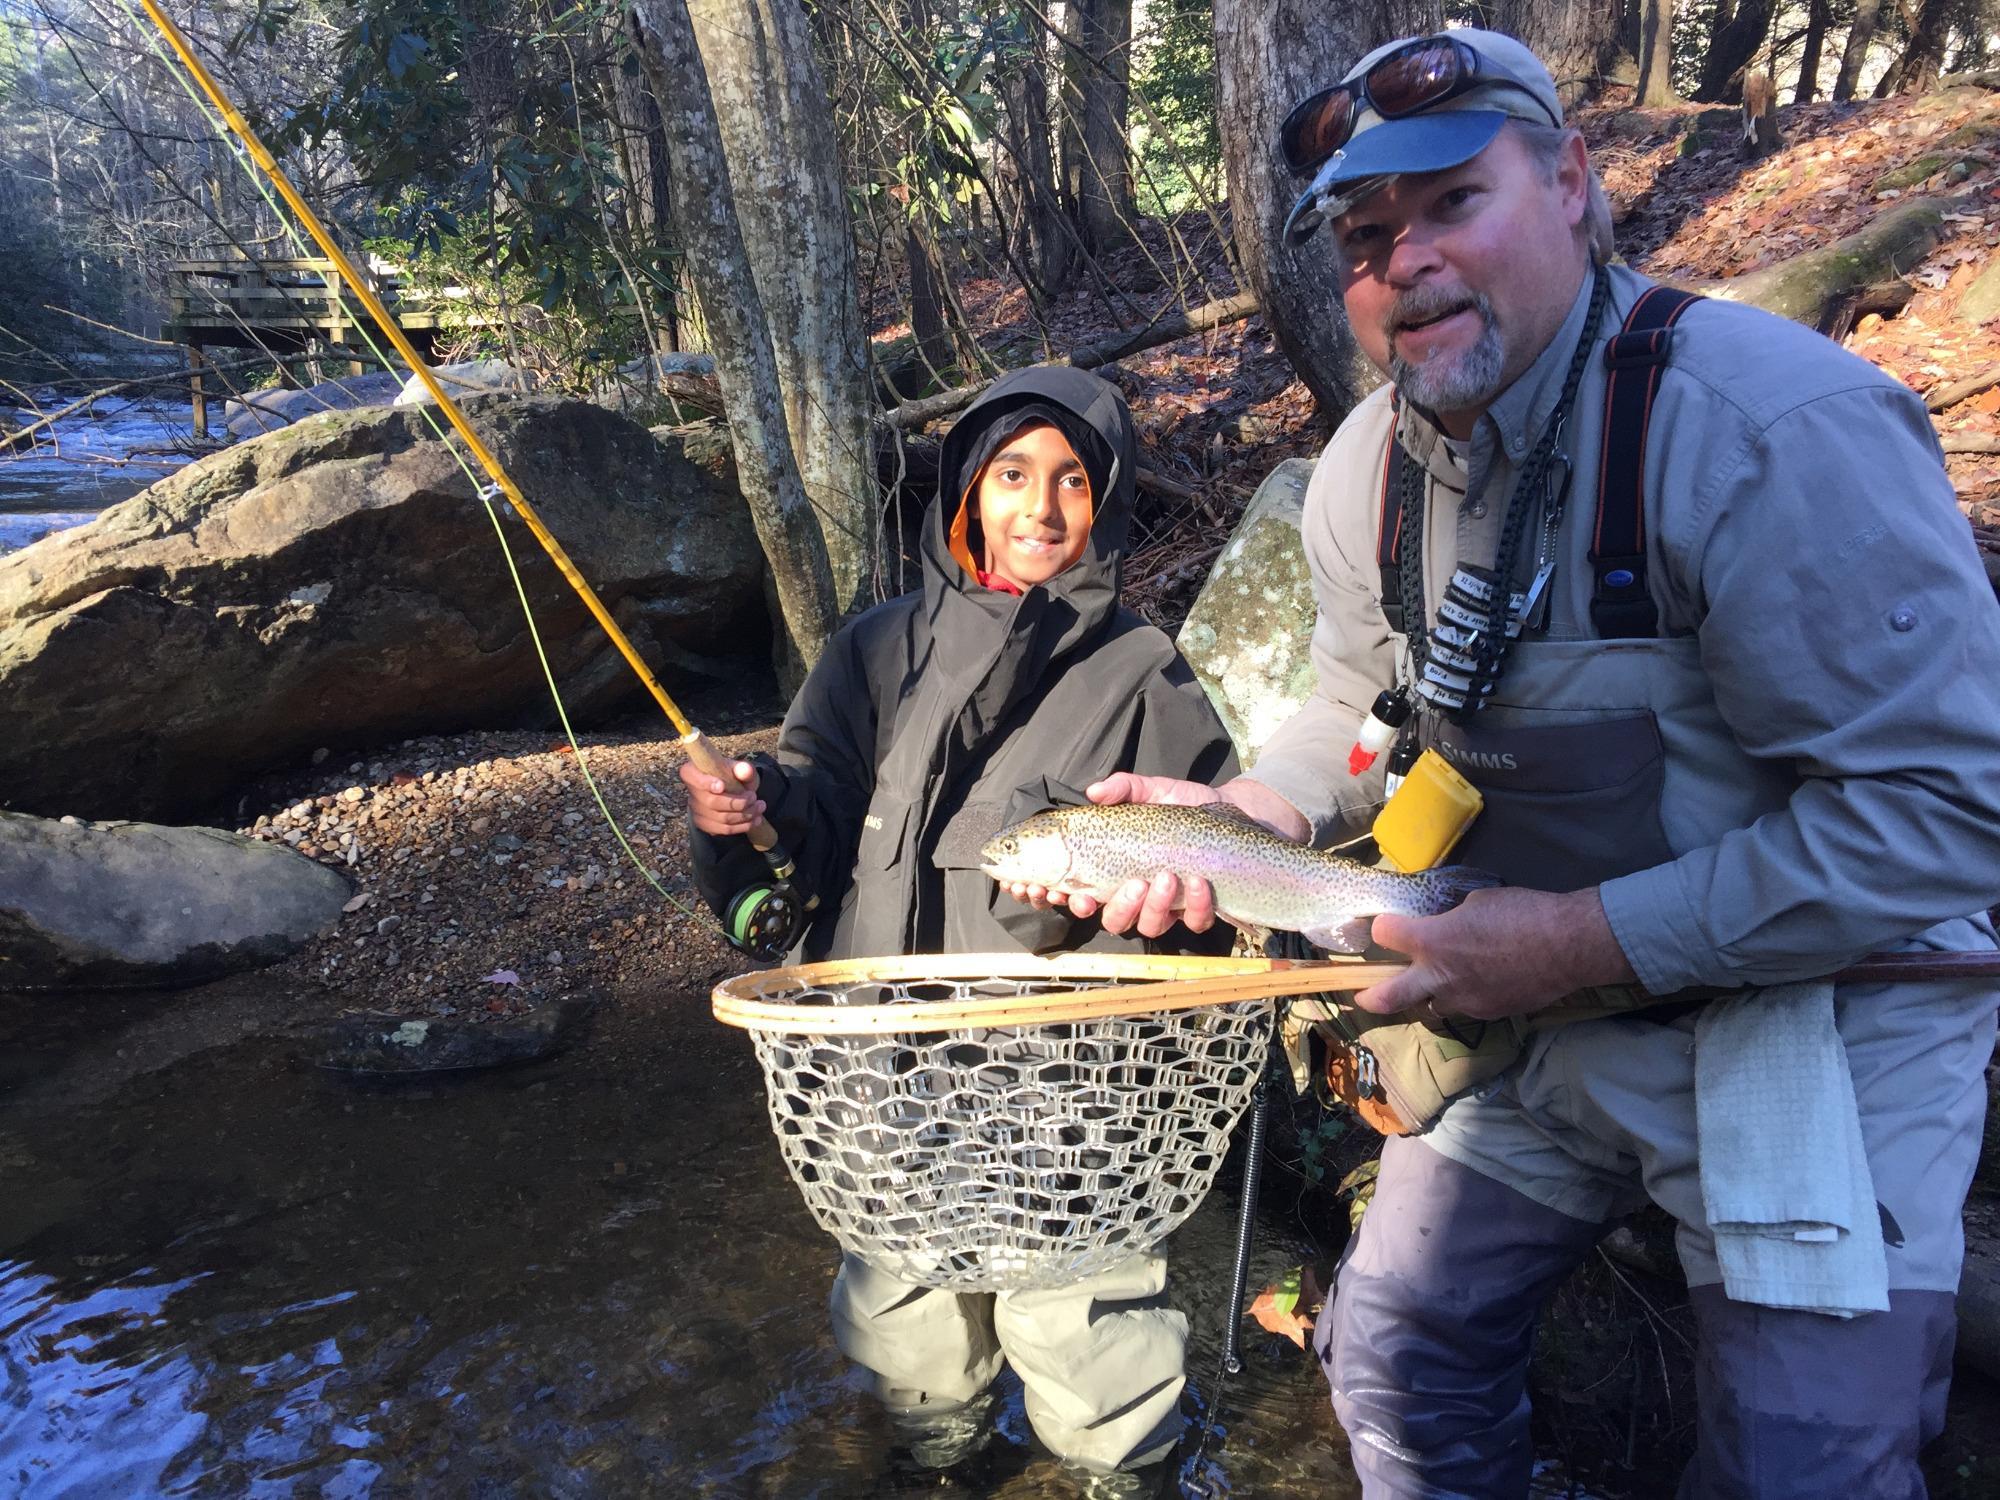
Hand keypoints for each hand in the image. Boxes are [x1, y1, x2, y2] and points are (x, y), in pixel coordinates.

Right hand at [678, 757, 763, 837]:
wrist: (733, 789)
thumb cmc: (732, 775)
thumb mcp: (738, 767)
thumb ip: (742, 768)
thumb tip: (746, 770)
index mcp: (692, 771)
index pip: (691, 777)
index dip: (706, 783)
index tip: (722, 786)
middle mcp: (691, 792)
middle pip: (712, 803)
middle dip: (737, 802)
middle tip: (754, 797)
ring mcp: (696, 811)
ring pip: (721, 818)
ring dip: (745, 815)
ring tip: (760, 807)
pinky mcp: (706, 825)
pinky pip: (724, 830)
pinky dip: (743, 826)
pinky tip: (755, 820)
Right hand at [1012, 772, 1224, 934]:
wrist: (1234, 812)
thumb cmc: (1187, 806)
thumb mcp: (1153, 791)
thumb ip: (1123, 789)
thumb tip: (1094, 792)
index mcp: (1116, 869)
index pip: (1077, 892)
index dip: (1058, 898)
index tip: (1052, 892)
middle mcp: (1137, 894)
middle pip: (1111, 919)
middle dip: (1115, 908)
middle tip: (1129, 884)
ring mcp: (1167, 906)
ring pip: (1148, 925)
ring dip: (1154, 905)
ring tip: (1168, 877)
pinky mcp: (1199, 912)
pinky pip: (1191, 923)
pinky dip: (1193, 906)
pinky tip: (1198, 883)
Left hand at [1353, 886, 1637, 1022]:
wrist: (1568, 946)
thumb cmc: (1523, 913)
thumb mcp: (1479, 902)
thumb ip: (1452, 917)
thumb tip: (1447, 922)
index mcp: (1433, 941)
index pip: (1386, 935)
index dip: (1384, 928)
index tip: (1386, 925)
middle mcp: (1440, 977)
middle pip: (1389, 996)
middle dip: (1371, 997)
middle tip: (1362, 996)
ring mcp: (1465, 1000)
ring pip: (1431, 1006)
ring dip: (1427, 995)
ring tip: (1433, 984)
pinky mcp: (1490, 1013)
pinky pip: (1465, 1008)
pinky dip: (1464, 997)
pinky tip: (1478, 983)